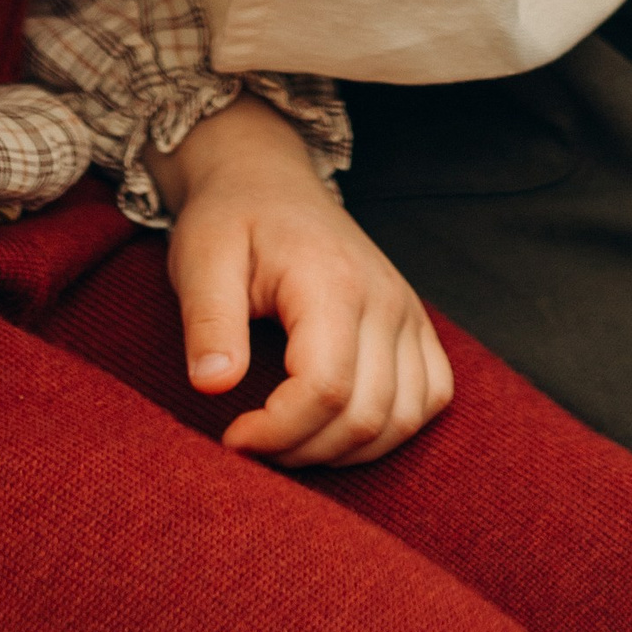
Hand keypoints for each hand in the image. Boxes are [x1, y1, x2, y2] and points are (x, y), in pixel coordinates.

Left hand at [161, 92, 451, 466]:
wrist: (267, 180)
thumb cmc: (231, 219)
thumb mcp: (200, 257)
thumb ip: (208, 321)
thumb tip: (212, 386)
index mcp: (331, 279)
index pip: (324, 388)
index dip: (278, 432)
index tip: (233, 438)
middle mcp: (384, 297)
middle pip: (365, 415)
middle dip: (303, 449)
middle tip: (254, 443)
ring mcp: (407, 311)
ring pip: (403, 419)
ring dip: (345, 450)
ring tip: (290, 439)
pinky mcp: (417, 324)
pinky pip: (430, 398)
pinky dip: (391, 429)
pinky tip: (341, 425)